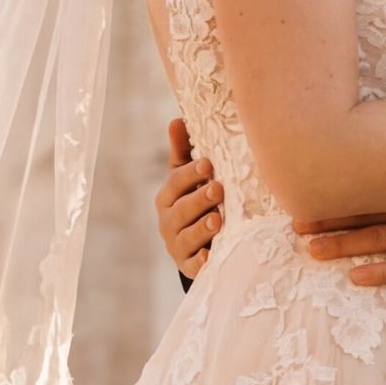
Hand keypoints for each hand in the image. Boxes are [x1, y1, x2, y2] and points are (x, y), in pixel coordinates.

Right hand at [156, 117, 221, 277]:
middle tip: (218, 189)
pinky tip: (210, 255)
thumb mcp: (188, 175)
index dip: (190, 174)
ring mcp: (177, 245)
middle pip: (180, 210)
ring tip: (217, 221)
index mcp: (167, 196)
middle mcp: (168, 221)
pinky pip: (193, 265)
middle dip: (198, 200)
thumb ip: (183, 149)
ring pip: (186, 237)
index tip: (208, 163)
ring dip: (201, 229)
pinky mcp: (189, 266)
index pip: (175, 183)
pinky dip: (201, 261)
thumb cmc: (194, 199)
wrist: (196, 241)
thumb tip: (178, 118)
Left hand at [296, 180, 385, 286]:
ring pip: (379, 238)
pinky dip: (381, 272)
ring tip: (312, 250)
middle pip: (365, 212)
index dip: (340, 192)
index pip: (371, 187)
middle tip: (295, 224)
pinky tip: (356, 277)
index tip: (312, 191)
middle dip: (329, 219)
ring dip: (343, 244)